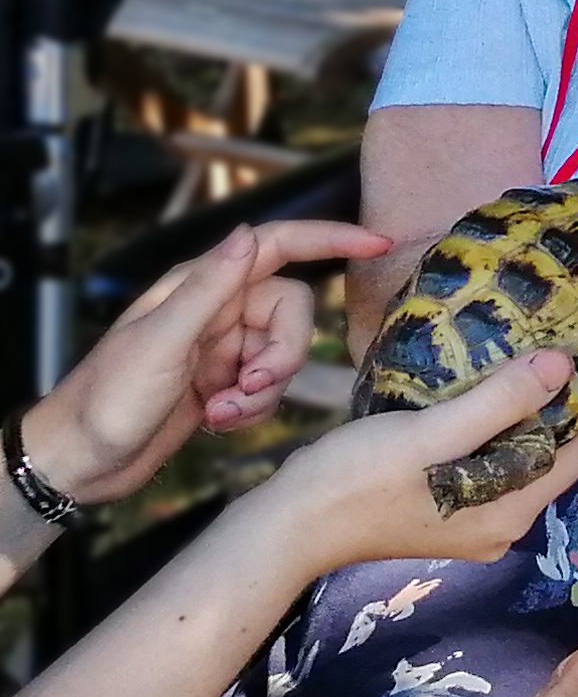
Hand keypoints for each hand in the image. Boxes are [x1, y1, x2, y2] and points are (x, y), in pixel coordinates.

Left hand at [21, 220, 392, 504]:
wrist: (79, 463)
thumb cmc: (107, 398)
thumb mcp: (161, 342)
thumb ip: (210, 287)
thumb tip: (251, 233)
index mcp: (203, 284)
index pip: (279, 245)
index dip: (331, 238)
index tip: (378, 242)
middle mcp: (219, 309)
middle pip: (292, 313)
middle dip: (283, 356)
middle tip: (250, 389)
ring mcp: (223, 348)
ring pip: (284, 355)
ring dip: (263, 391)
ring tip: (221, 415)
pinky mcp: (225, 385)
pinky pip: (268, 388)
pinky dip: (253, 410)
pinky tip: (217, 424)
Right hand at [260, 351, 577, 574]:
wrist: (291, 524)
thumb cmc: (361, 480)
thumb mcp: (434, 434)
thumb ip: (499, 402)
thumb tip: (563, 365)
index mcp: (509, 509)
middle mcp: (502, 520)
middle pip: (554, 452)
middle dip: (570, 400)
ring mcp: (473, 515)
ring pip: (522, 452)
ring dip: (533, 407)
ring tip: (547, 346)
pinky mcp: (446, 504)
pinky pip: (492, 455)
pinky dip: (501, 420)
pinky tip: (494, 382)